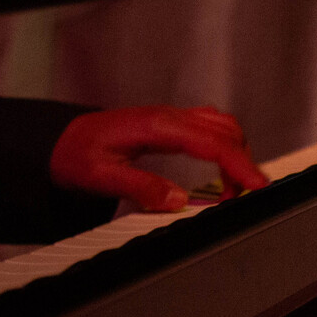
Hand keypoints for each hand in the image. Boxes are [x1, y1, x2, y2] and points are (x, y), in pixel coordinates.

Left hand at [48, 106, 268, 210]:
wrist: (59, 140)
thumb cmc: (75, 155)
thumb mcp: (99, 176)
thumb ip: (141, 187)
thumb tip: (179, 200)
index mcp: (158, 126)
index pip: (214, 143)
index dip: (240, 165)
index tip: (258, 186)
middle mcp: (171, 117)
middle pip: (228, 132)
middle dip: (243, 164)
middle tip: (241, 197)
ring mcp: (174, 117)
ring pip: (224, 127)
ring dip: (236, 154)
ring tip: (232, 187)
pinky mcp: (173, 123)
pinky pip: (213, 127)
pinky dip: (227, 146)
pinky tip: (221, 167)